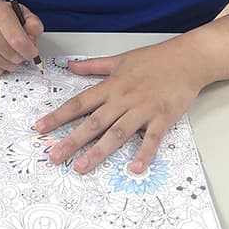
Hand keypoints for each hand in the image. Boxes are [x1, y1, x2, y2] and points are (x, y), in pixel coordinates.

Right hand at [0, 0, 43, 75]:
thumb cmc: (4, 16)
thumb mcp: (24, 13)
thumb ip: (34, 25)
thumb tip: (32, 41)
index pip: (17, 40)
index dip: (29, 50)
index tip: (33, 52)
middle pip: (12, 55)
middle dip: (22, 55)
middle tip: (21, 48)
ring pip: (5, 65)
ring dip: (13, 62)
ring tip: (11, 50)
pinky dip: (2, 66)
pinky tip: (1, 54)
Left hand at [35, 37, 212, 173]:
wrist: (187, 59)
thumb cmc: (154, 59)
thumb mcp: (119, 59)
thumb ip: (93, 66)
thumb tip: (70, 66)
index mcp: (111, 86)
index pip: (79, 103)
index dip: (58, 116)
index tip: (40, 128)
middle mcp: (123, 99)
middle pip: (93, 123)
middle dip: (72, 141)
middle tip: (54, 157)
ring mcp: (143, 109)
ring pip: (117, 133)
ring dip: (99, 152)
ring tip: (82, 167)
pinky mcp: (163, 118)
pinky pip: (152, 138)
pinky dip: (144, 154)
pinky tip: (134, 169)